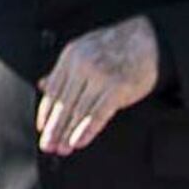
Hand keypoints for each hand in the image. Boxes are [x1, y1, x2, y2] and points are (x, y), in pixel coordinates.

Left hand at [35, 16, 160, 155]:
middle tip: (47, 145)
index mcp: (70, 55)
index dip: (46, 111)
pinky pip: (98, 114)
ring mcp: (100, 76)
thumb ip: (64, 70)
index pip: (54, 89)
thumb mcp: (84, 51)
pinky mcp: (117, 88)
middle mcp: (82, 65)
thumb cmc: (114, 46)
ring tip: (62, 149)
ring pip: (79, 111)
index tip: (41, 128)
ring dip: (69, 133)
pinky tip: (79, 142)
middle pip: (64, 103)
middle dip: (54, 127)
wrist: (147, 39)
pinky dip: (87, 130)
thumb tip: (43, 85)